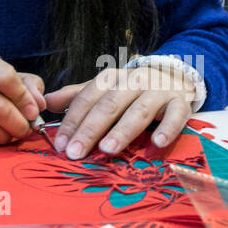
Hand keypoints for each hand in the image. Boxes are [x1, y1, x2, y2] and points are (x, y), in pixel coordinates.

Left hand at [45, 65, 197, 159]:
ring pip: (139, 111)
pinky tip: (157, 144)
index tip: (60, 145)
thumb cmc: (131, 89)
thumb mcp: (103, 89)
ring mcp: (157, 91)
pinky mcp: (180, 102)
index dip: (72, 121)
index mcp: (110, 79)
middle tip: (76, 152)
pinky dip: (167, 128)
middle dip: (90, 129)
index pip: (87, 99)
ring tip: (107, 150)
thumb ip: (76, 96)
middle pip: (109, 105)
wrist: (173, 75)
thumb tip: (46, 103)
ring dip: (123, 130)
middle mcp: (132, 82)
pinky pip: (176, 115)